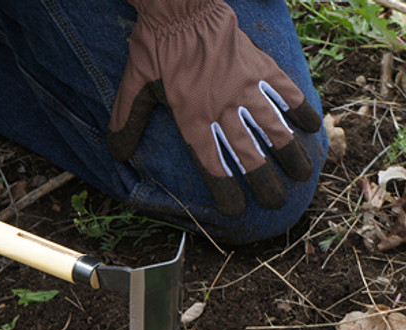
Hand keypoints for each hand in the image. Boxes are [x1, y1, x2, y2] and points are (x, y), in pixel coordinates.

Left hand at [108, 0, 320, 215]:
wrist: (181, 9)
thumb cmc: (156, 48)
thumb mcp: (134, 87)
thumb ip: (127, 123)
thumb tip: (115, 154)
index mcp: (192, 119)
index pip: (212, 164)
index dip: (225, 191)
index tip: (237, 210)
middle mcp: (222, 109)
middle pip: (248, 155)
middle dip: (264, 182)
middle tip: (276, 202)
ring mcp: (244, 88)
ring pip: (274, 129)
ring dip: (290, 154)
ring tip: (303, 174)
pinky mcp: (260, 66)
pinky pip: (285, 92)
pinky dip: (300, 109)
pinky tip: (311, 126)